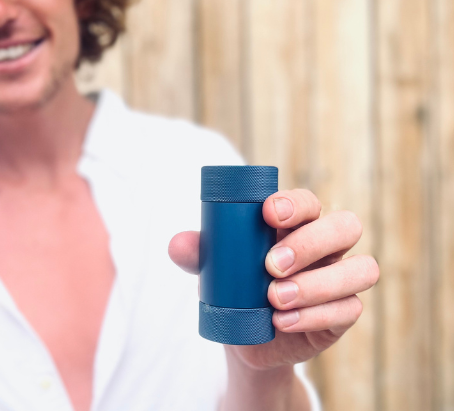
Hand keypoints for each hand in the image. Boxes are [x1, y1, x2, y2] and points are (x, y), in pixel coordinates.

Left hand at [168, 189, 378, 371]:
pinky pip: (350, 310)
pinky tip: (282, 322)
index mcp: (297, 224)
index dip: (295, 204)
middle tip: (271, 264)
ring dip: (318, 283)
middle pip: (346, 226)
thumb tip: (177, 244)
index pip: (309, 202)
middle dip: (311, 242)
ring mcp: (339, 279)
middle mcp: (326, 246)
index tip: (268, 214)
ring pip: (361, 269)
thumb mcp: (215, 269)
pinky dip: (315, 315)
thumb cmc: (235, 287)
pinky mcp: (343, 314)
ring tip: (275, 298)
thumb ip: (199, 253)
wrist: (246, 337)